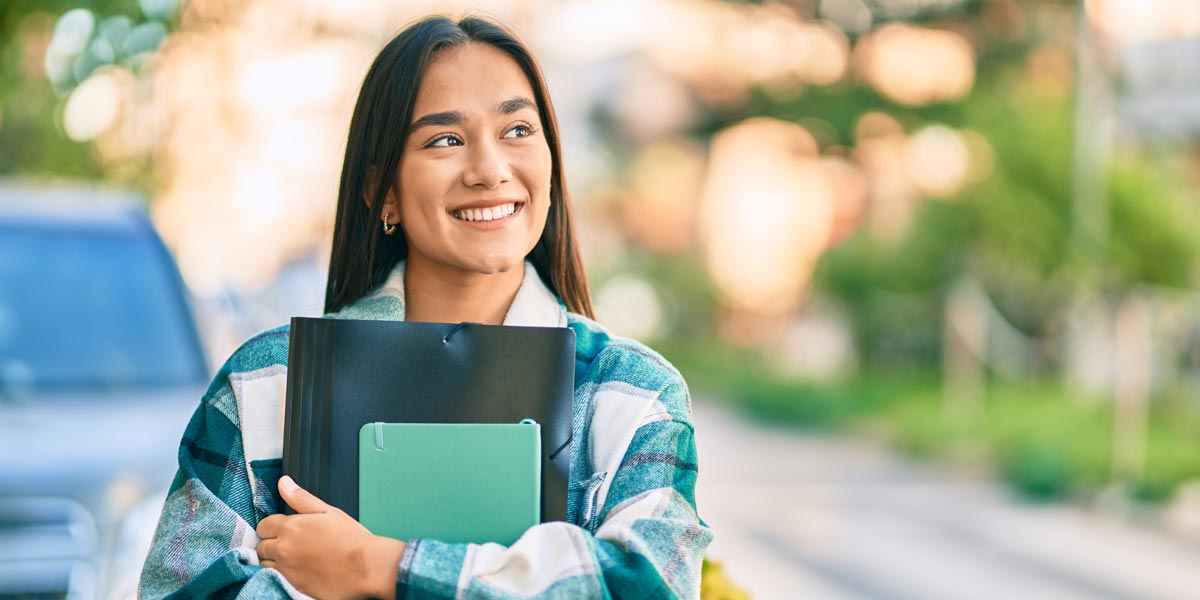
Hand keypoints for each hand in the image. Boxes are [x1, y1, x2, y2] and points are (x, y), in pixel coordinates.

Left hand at [256, 476, 406, 599]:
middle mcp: (283, 549)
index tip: (283, 529)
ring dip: (273, 560)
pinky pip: (275, 579)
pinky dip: (280, 574)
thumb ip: (301, 497)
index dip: (272, 526)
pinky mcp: (292, 586)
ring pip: (265, 564)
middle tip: (290, 544)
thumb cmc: (351, 539)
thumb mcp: (328, 511)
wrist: (365, 567)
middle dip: (271, 543)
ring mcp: (286, 570)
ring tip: (293, 558)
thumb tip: (284, 483)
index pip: (264, 525)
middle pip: (261, 546)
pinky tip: (296, 570)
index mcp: (291, 527)